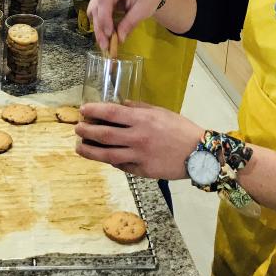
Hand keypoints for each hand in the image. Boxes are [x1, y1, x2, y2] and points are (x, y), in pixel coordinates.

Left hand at [75, 101, 203, 178]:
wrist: (198, 153)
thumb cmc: (180, 129)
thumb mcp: (160, 112)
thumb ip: (139, 108)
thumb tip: (121, 105)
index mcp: (142, 120)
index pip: (111, 113)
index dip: (94, 111)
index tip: (83, 110)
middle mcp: (137, 137)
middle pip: (104, 134)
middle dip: (86, 130)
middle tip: (77, 128)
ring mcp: (138, 156)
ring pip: (106, 154)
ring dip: (89, 150)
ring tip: (79, 146)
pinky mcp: (141, 171)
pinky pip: (120, 165)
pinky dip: (108, 161)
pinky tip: (101, 156)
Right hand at [88, 0, 162, 49]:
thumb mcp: (142, 11)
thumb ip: (129, 24)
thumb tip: (119, 39)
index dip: (104, 17)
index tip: (109, 34)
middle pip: (96, 6)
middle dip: (100, 27)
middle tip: (105, 45)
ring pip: (93, 10)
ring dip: (98, 27)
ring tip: (104, 43)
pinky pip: (95, 11)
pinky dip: (99, 23)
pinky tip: (104, 35)